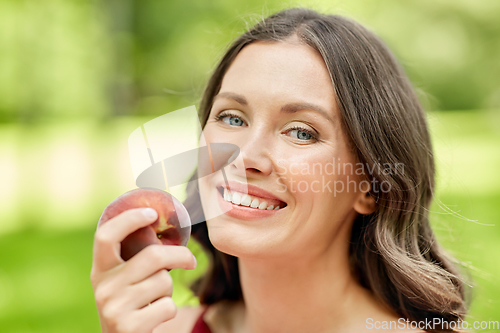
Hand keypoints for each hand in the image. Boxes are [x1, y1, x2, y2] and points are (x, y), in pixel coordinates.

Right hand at [90, 208, 196, 332]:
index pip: (106, 236)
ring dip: (169, 289)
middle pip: (152, 256)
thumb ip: (136, 259)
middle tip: (190, 260)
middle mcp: (102, 287)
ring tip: (155, 299)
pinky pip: (167, 306)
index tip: (151, 212)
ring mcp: (113, 308)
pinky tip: (155, 316)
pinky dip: (169, 310)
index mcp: (100, 270)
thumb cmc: (132, 305)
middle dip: (180, 255)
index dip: (129, 220)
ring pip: (163, 282)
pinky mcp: (128, 327)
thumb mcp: (124, 281)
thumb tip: (164, 226)